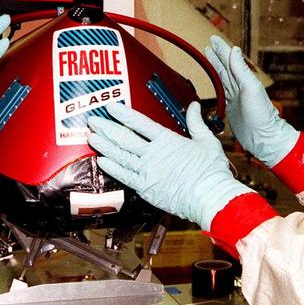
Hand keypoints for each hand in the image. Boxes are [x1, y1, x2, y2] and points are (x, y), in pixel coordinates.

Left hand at [87, 101, 250, 229]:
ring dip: (104, 146)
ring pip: (120, 156)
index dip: (123, 113)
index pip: (140, 123)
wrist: (210, 198)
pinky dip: (112, 168)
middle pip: (124, 138)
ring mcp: (147, 172)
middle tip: (93, 121)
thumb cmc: (211, 172)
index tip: (111, 106)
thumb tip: (194, 106)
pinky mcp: (146, 189)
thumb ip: (196, 122)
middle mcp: (153, 154)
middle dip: (107, 128)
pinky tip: (101, 161)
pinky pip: (124, 177)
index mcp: (167, 141)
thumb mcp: (207, 141)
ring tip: (92, 137)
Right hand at [204, 35, 297, 167]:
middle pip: (225, 66)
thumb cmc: (261, 114)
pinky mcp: (231, 108)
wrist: (263, 137)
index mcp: (245, 79)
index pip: (230, 59)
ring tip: (209, 57)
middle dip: (217, 54)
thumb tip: (234, 50)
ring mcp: (235, 96)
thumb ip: (241, 69)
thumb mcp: (251, 88)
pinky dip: (217, 83)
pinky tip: (213, 81)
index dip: (221, 49)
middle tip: (209, 44)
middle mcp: (240, 85)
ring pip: (223, 77)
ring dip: (216, 66)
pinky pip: (221, 91)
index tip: (213, 38)